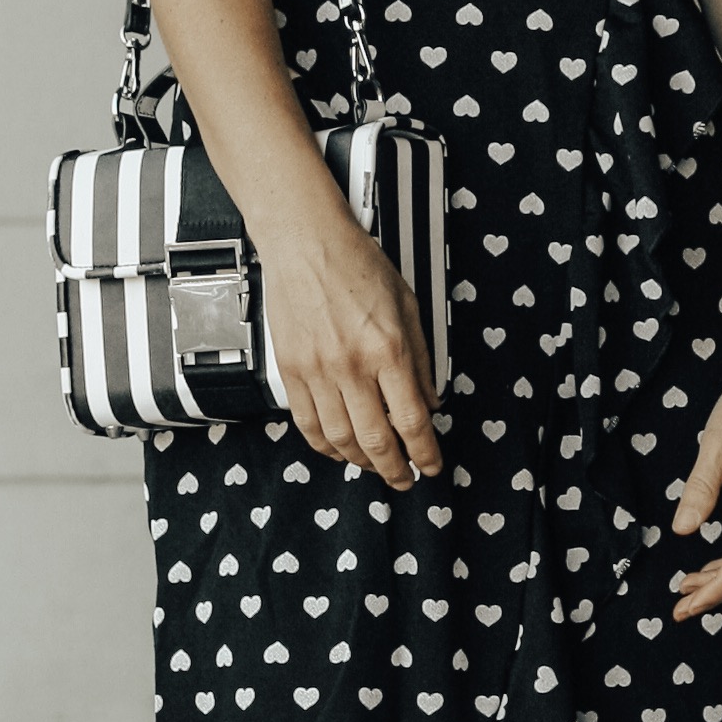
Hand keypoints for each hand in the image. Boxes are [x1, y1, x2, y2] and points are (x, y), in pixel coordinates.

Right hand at [256, 204, 442, 489]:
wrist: (305, 242)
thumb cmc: (358, 264)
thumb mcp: (408, 306)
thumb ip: (422, 359)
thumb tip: (431, 403)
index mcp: (389, 349)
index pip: (412, 421)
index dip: (425, 453)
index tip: (431, 467)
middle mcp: (352, 365)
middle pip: (376, 440)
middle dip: (395, 470)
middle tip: (404, 479)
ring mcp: (317, 371)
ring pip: (340, 439)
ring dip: (360, 462)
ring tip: (374, 466)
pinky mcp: (290, 370)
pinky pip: (307, 424)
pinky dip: (325, 446)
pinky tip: (338, 450)